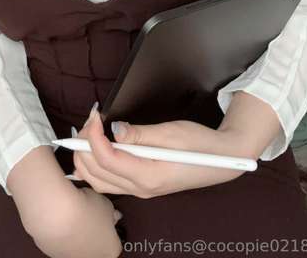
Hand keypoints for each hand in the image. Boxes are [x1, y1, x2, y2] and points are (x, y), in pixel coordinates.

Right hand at [33, 186, 122, 257]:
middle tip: (89, 214)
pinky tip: (60, 218)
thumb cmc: (86, 209)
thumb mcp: (106, 204)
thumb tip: (112, 215)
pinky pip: (61, 242)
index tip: (104, 216)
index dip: (109, 226)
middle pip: (96, 246)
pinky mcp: (54, 253)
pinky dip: (61, 232)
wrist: (59, 214)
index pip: (114, 241)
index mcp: (111, 251)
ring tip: (72, 214)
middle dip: (93, 232)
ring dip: (76, 233)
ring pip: (77, 246)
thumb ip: (111, 213)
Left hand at [71, 106, 250, 197]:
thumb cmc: (200, 144)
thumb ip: (140, 134)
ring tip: (92, 132)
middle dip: (85, 145)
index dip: (93, 135)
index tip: (95, 115)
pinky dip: (96, 166)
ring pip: (98, 181)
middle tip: (91, 120)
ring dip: (87, 157)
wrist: (222, 160)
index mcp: (148, 176)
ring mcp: (141, 191)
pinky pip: (108, 182)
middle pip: (96, 172)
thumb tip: (115, 129)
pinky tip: (99, 147)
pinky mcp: (142, 186)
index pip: (107, 158)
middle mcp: (141, 189)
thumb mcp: (171, 132)